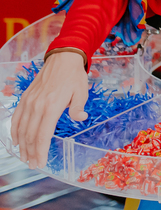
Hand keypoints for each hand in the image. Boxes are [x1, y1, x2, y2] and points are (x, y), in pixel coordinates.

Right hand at [11, 50, 88, 167]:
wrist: (62, 59)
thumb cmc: (74, 76)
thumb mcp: (82, 91)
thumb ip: (78, 107)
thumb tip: (80, 118)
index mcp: (52, 106)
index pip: (43, 135)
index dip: (40, 151)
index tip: (40, 162)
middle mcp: (37, 106)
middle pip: (30, 135)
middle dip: (30, 152)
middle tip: (33, 164)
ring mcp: (29, 102)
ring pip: (21, 129)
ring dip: (22, 145)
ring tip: (25, 157)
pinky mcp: (25, 98)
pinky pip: (16, 118)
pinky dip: (14, 131)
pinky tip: (17, 140)